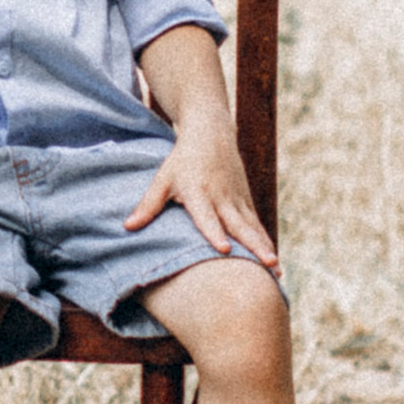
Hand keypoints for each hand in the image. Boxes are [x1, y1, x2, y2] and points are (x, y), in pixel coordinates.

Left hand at [122, 113, 279, 272]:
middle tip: (268, 264)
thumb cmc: (182, 160)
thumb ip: (148, 205)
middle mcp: (221, 198)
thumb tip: (127, 227)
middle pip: (240, 225)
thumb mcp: (162, 179)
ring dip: (265, 248)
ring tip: (277, 270)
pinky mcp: (245, 200)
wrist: (211, 133)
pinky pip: (256, 225)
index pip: (207, 217)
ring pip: (252, 227)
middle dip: (254, 246)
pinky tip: (273, 263)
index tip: (224, 250)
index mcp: (198, 192)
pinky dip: (265, 242)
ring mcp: (237, 199)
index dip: (215, 233)